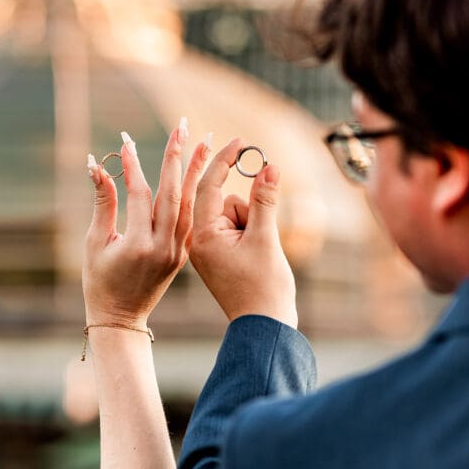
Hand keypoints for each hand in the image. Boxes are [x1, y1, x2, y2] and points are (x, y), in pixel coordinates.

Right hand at [83, 125, 208, 326]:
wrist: (122, 319)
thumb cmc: (99, 282)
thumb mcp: (95, 243)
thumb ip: (102, 203)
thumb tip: (97, 166)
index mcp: (139, 244)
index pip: (140, 195)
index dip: (133, 167)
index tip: (127, 142)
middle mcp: (164, 246)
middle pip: (173, 193)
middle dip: (177, 156)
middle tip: (181, 126)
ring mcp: (178, 251)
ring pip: (190, 203)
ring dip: (197, 170)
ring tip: (204, 140)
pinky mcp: (184, 254)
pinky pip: (193, 218)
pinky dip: (198, 193)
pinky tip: (203, 173)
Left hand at [189, 138, 298, 326]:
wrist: (264, 328)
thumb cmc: (263, 289)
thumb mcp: (267, 239)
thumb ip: (265, 200)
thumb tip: (269, 166)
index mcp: (203, 236)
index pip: (209, 186)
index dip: (225, 160)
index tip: (240, 140)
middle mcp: (200, 241)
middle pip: (225, 200)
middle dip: (247, 208)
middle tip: (259, 225)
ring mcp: (209, 249)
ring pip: (235, 214)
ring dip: (253, 223)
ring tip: (260, 255)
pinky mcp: (220, 255)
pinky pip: (237, 229)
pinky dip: (252, 231)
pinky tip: (259, 256)